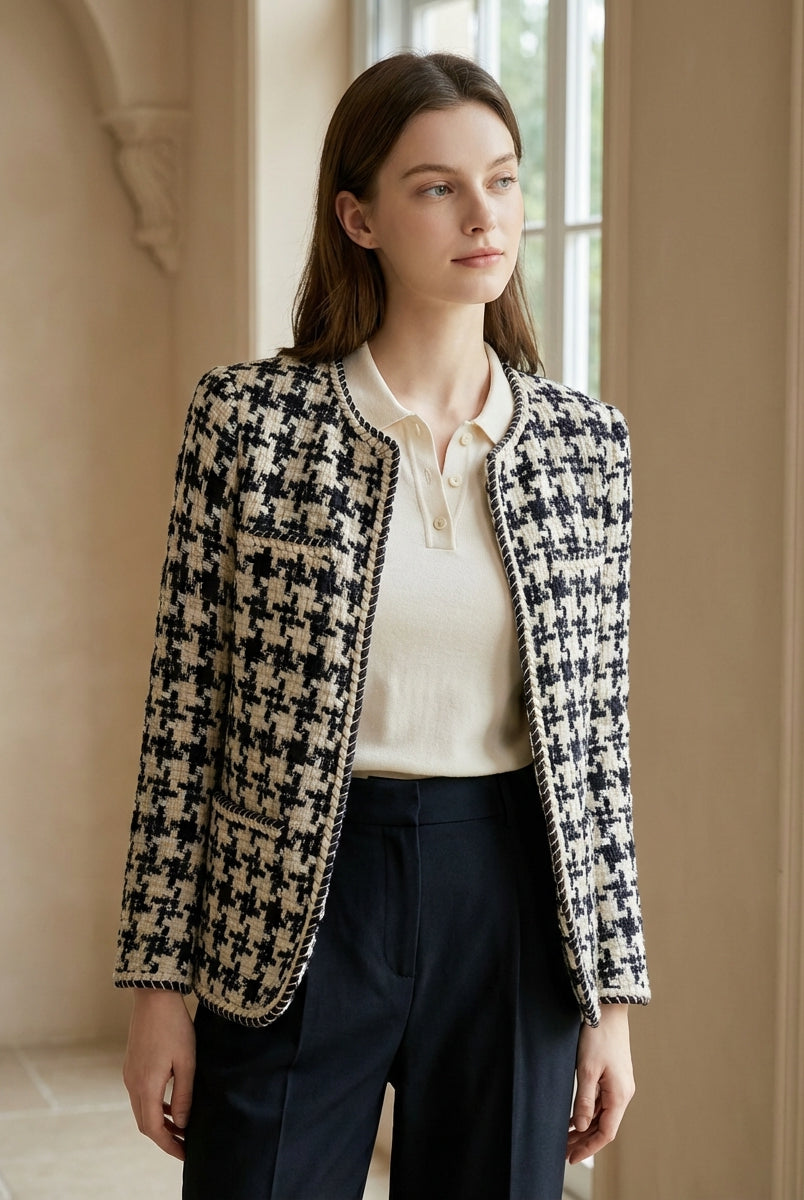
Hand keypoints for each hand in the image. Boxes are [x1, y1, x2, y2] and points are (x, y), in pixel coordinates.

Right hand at [123, 989, 195, 1160]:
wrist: (154, 997)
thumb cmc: (174, 1026)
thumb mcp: (187, 1062)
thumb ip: (184, 1095)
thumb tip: (182, 1124)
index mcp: (146, 1085)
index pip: (153, 1129)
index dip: (169, 1146)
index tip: (185, 1154)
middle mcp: (133, 1083)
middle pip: (145, 1123)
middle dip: (164, 1138)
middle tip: (184, 1146)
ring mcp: (129, 1074)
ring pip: (142, 1110)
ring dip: (159, 1123)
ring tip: (181, 1129)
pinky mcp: (132, 1065)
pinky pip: (141, 1096)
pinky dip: (155, 1107)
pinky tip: (171, 1105)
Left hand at [566, 1004, 634, 1164]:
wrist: (608, 1008)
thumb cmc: (597, 1036)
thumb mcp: (587, 1069)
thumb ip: (584, 1100)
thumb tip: (581, 1126)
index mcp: (620, 1095)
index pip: (606, 1133)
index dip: (588, 1148)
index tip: (570, 1158)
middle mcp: (622, 1093)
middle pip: (603, 1126)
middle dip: (583, 1141)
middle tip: (561, 1150)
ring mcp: (618, 1084)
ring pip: (602, 1115)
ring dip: (584, 1127)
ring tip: (564, 1138)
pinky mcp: (613, 1075)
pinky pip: (601, 1102)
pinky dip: (587, 1112)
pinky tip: (573, 1117)